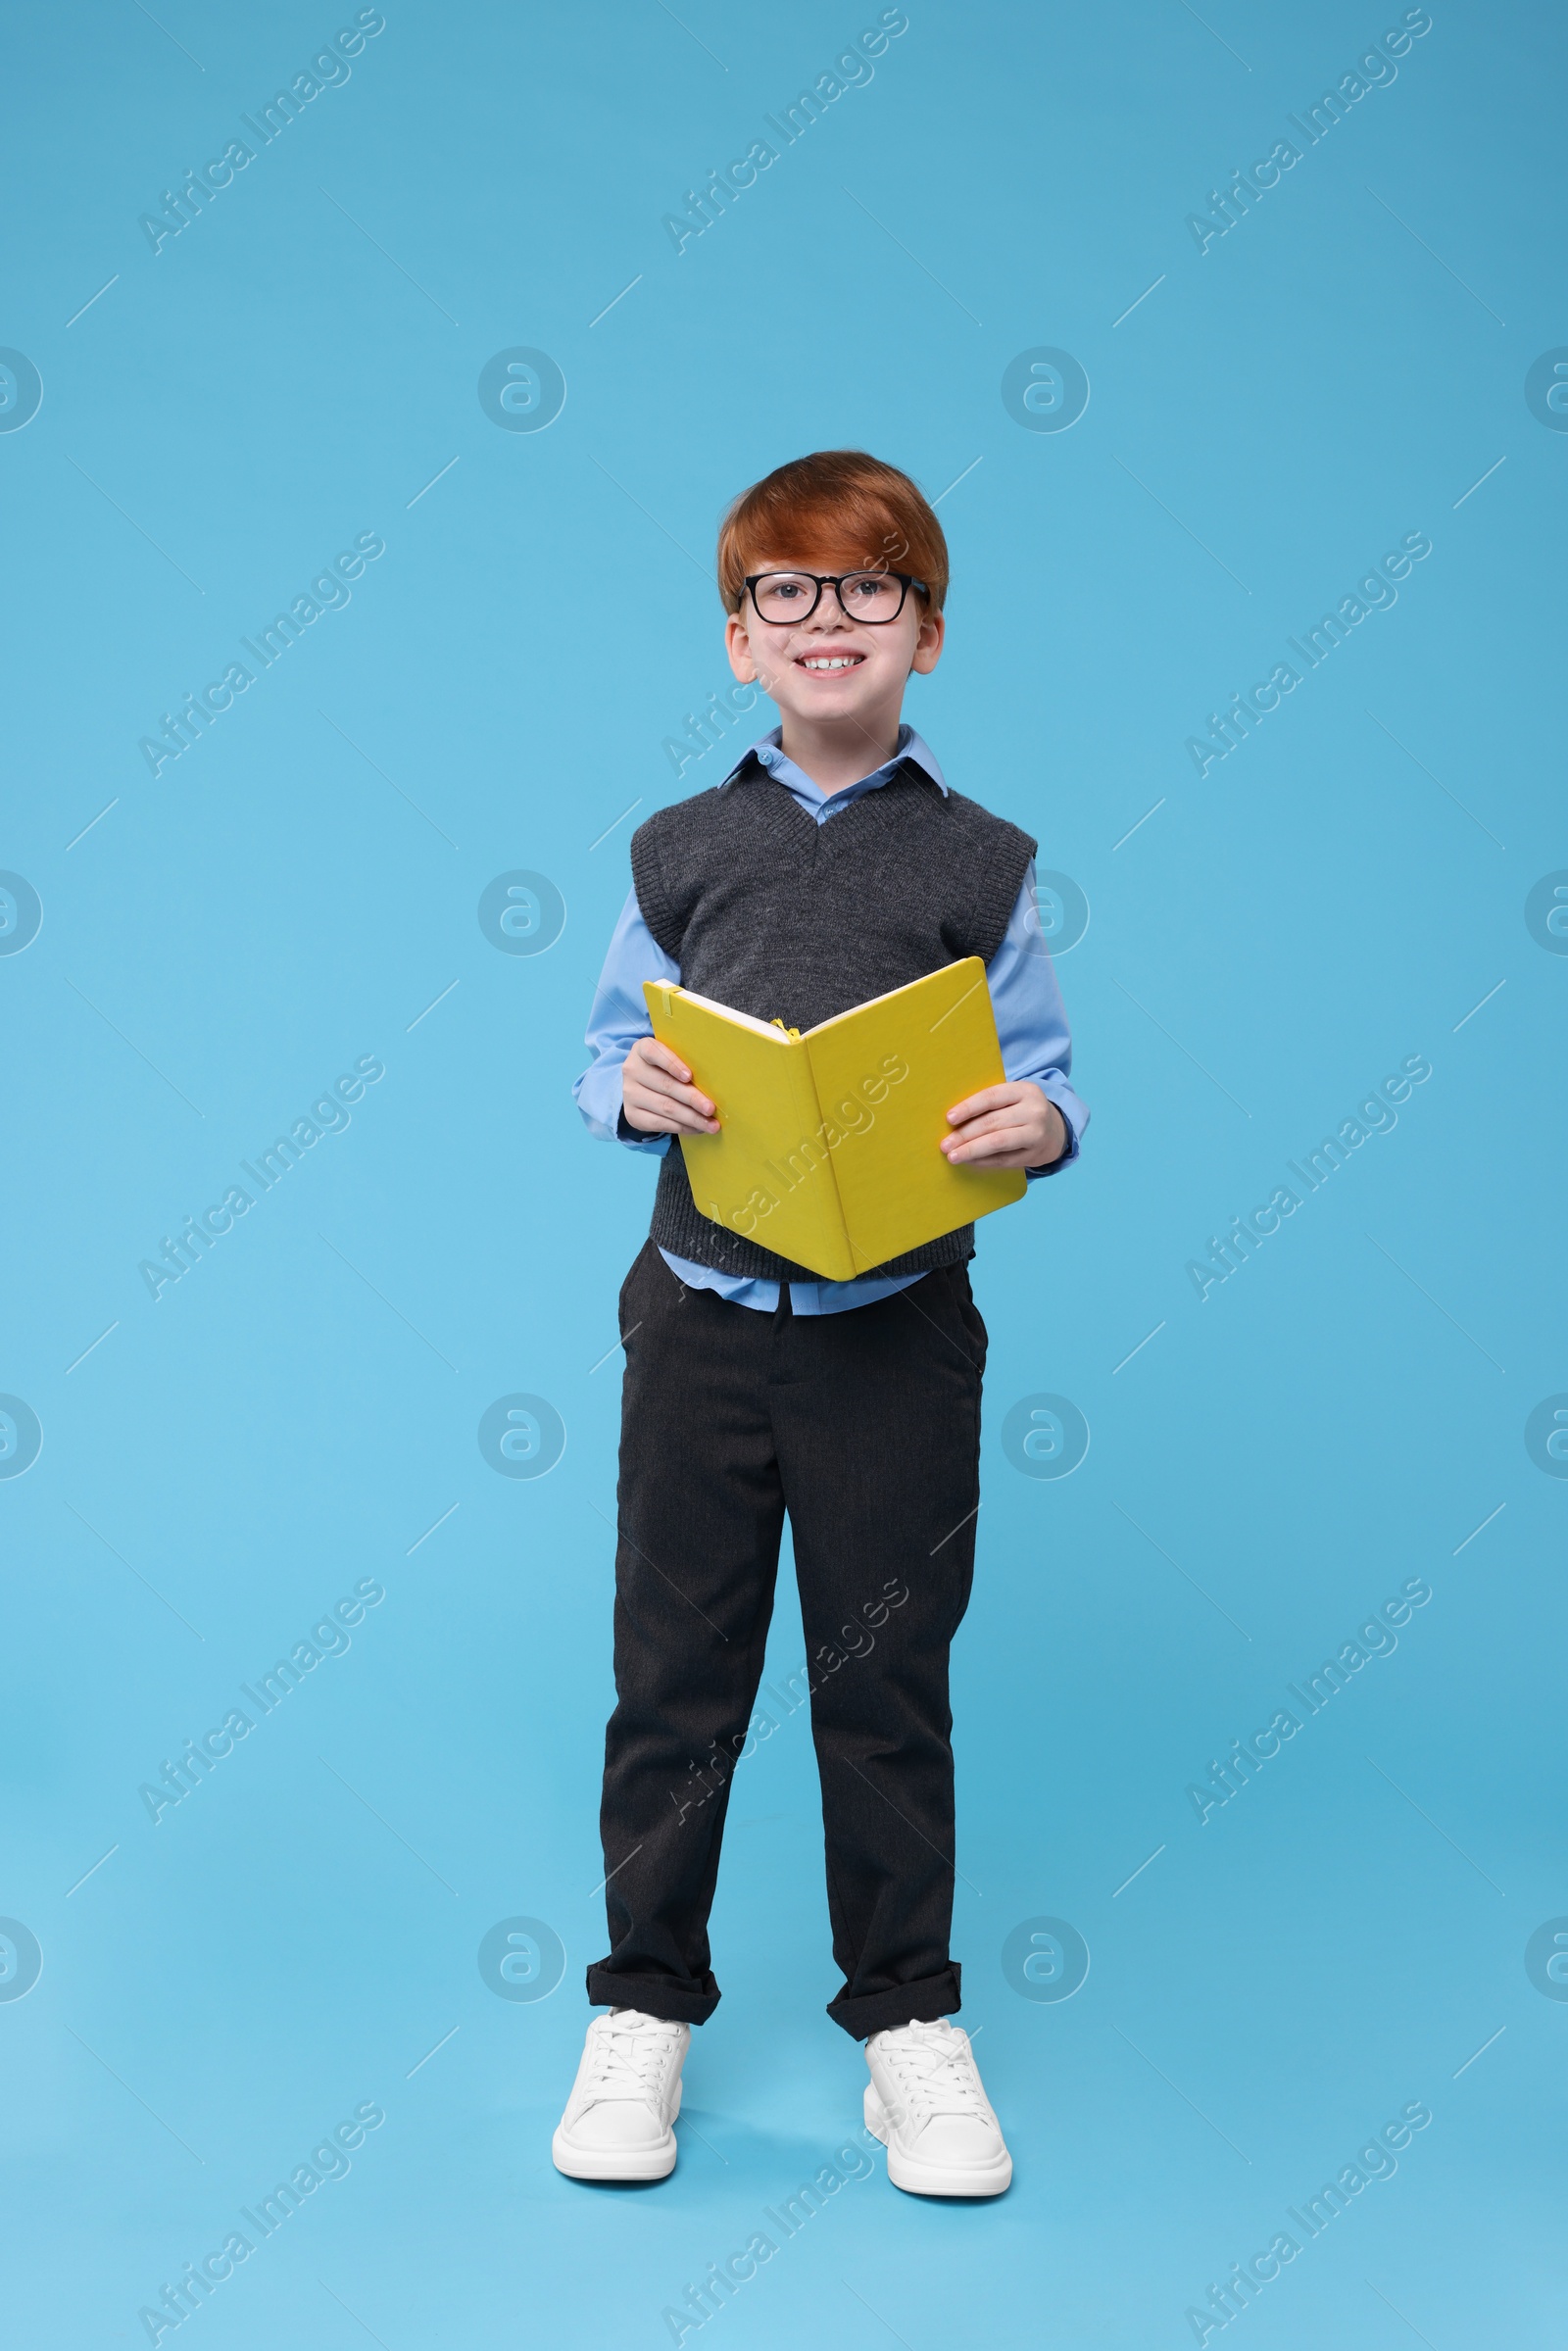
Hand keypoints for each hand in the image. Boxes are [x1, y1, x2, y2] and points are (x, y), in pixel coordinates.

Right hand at [621, 1036, 719, 1135]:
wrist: (640, 1085)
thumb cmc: (664, 1067)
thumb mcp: (669, 1056)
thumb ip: (684, 1062)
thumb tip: (714, 1082)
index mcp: (642, 1049)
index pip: (653, 1052)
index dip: (672, 1064)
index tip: (689, 1077)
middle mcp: (632, 1070)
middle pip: (665, 1085)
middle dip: (692, 1098)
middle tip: (711, 1109)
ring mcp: (630, 1094)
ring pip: (666, 1107)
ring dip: (692, 1118)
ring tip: (711, 1125)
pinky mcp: (632, 1114)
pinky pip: (660, 1123)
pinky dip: (682, 1127)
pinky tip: (697, 1128)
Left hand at [941, 1080, 1064, 1171]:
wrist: (1056, 1130)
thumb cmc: (1023, 1111)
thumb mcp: (1013, 1098)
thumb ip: (990, 1104)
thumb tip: (953, 1119)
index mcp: (1025, 1091)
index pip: (992, 1097)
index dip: (969, 1108)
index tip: (949, 1119)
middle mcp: (1034, 1111)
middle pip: (992, 1123)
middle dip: (965, 1134)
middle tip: (945, 1144)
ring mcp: (1037, 1134)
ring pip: (998, 1142)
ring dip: (972, 1150)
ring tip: (952, 1156)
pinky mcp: (1035, 1154)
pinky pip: (1004, 1160)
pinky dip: (983, 1161)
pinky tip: (969, 1162)